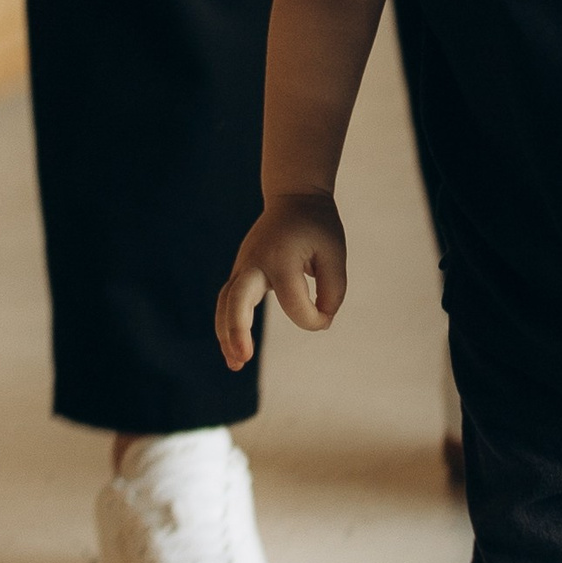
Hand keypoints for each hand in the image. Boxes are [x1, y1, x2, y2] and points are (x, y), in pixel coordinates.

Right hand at [215, 194, 347, 370]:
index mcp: (281, 257)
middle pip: (238, 298)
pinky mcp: (241, 273)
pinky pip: (229, 302)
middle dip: (238, 330)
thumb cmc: (317, 226)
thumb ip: (334, 290)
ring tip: (236, 364)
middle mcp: (255, 262)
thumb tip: (321, 322)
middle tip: (244, 358)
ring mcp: (243, 266)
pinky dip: (228, 326)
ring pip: (226, 304)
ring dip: (228, 335)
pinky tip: (235, 351)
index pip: (293, 302)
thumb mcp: (335, 254)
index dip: (313, 318)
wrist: (294, 197)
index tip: (326, 316)